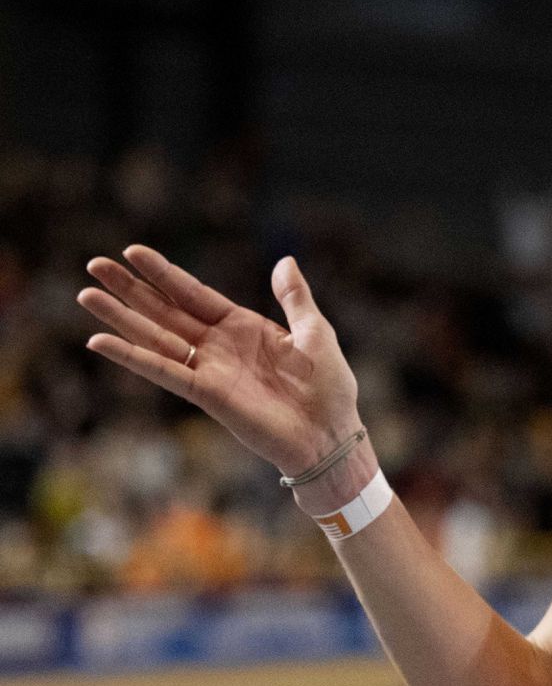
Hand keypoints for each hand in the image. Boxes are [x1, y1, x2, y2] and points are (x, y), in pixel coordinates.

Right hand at [78, 245, 363, 479]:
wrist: (331, 433)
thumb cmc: (329, 387)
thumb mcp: (315, 332)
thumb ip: (295, 298)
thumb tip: (284, 260)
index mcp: (243, 326)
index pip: (194, 293)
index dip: (163, 274)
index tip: (132, 252)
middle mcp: (219, 345)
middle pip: (165, 311)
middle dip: (130, 289)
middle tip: (94, 265)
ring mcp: (209, 369)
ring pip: (155, 337)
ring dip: (121, 317)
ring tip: (86, 295)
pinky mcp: (206, 394)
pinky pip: (163, 371)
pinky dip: (132, 357)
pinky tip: (100, 341)